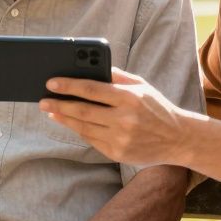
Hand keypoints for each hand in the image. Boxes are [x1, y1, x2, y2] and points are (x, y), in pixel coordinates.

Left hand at [40, 68, 203, 166]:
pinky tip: (69, 122)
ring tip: (51, 111)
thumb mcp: (141, 86)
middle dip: (59, 105)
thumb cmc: (156, 107)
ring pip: (83, 128)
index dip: (68, 86)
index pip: (91, 90)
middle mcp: (124, 119)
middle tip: (43, 100)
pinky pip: (92, 140)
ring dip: (64, 119)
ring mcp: (120, 139)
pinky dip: (79, 130)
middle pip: (83, 111)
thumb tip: (90, 67)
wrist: (178, 138)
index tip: (51, 83)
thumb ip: (117, 76)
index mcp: (129, 98)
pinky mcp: (118, 153)